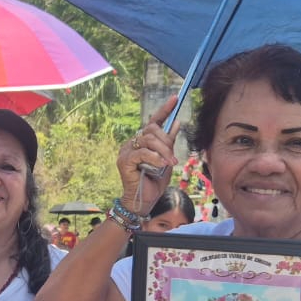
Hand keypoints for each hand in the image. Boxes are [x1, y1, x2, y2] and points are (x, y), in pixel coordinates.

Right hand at [116, 95, 180, 214]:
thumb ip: (169, 142)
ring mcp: (126, 151)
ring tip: (170, 163)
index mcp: (142, 141)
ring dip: (163, 151)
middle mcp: (132, 143)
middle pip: (151, 130)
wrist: (145, 201)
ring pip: (148, 140)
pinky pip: (142, 153)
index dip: (164, 110)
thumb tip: (177, 122)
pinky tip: (161, 165)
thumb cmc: (154, 182)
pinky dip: (154, 158)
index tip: (175, 98)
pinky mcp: (124, 161)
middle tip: (173, 157)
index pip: (153, 121)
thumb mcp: (166, 158)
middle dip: (166, 141)